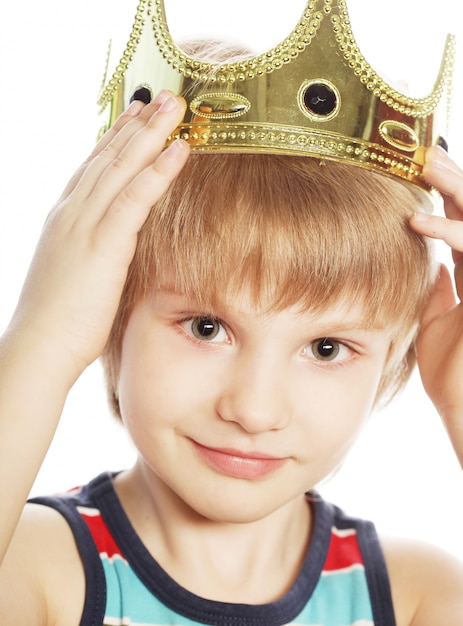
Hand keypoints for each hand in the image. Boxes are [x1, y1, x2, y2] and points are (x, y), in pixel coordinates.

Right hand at [7, 91, 189, 383]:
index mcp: (65, 220)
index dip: (117, 139)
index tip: (137, 116)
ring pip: (121, 168)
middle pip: (108, 158)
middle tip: (163, 96)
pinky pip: (135, 198)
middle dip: (137, 124)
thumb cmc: (58, 321)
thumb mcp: (75, 275)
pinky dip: (158, 170)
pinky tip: (180, 149)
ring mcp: (84, 225)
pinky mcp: (103, 244)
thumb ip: (92, 253)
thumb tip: (111, 250)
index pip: (93, 170)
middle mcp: (72, 213)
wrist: (39, 347)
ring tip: (176, 106)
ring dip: (152, 133)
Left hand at [410, 147, 462, 466]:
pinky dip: (451, 233)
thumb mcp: (437, 323)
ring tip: (425, 163)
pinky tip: (419, 222)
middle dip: (453, 179)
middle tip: (423, 151)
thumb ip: (436, 290)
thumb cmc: (454, 375)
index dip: (445, 194)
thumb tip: (424, 261)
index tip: (416, 169)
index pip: (462, 223)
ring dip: (457, 189)